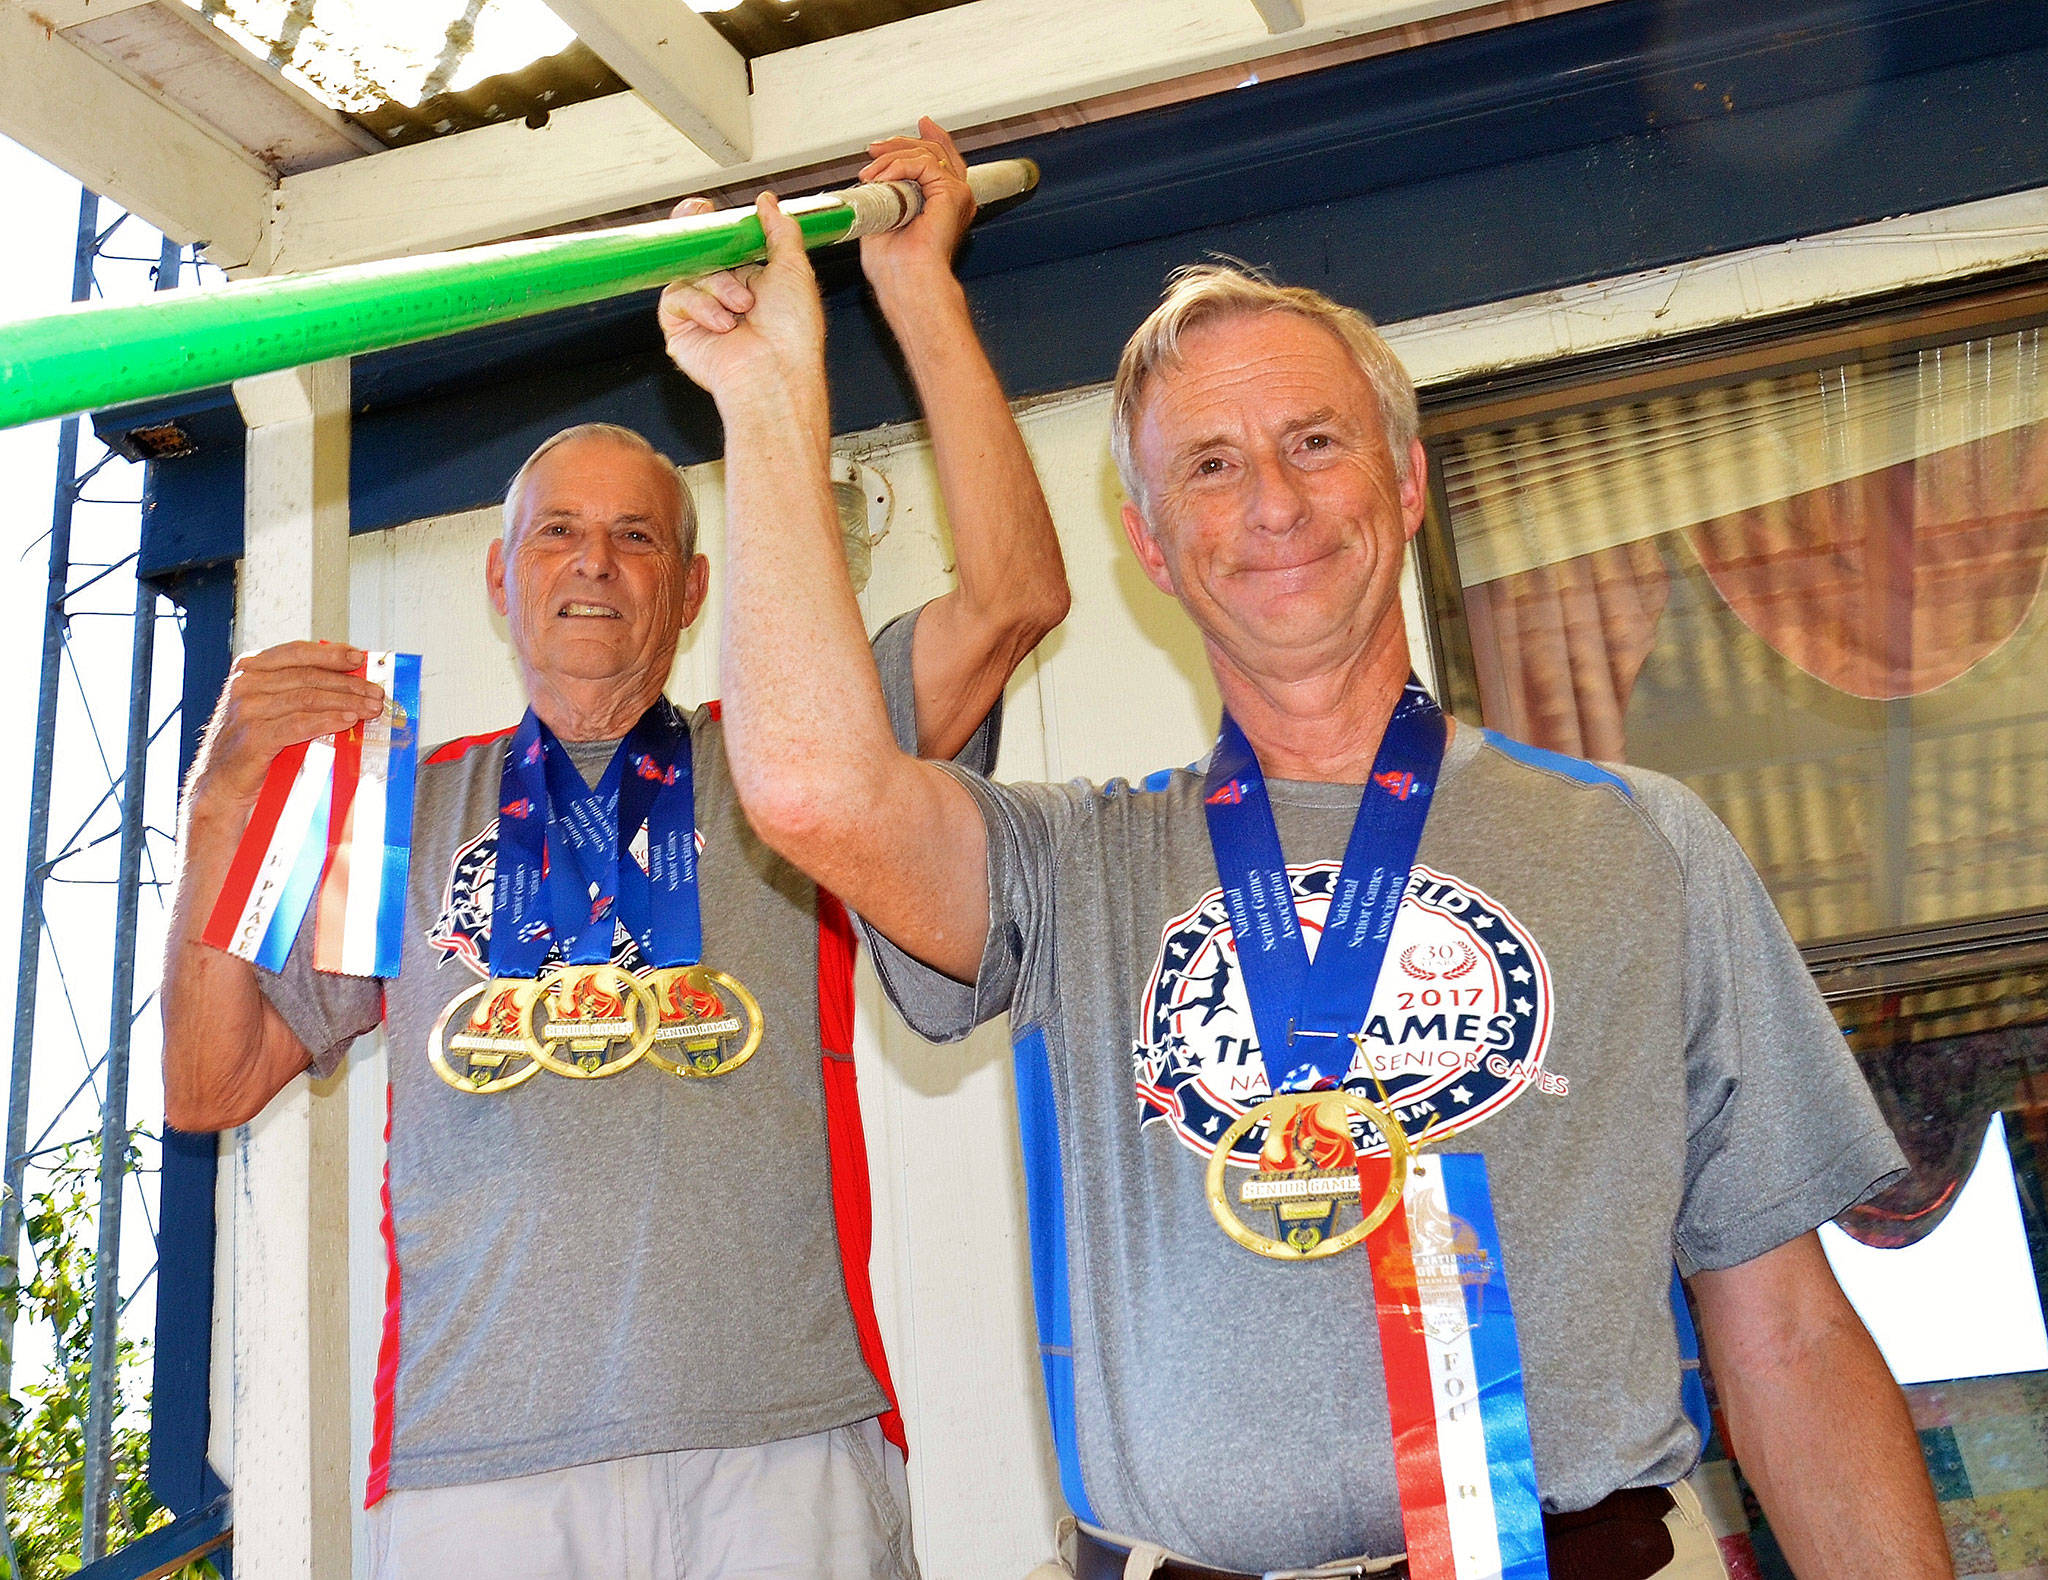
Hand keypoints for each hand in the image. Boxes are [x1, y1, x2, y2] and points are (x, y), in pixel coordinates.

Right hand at [191, 641, 384, 807]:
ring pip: (308, 698)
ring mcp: (247, 710)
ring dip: (346, 702)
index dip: (331, 654)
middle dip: (349, 684)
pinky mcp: (254, 737)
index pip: (297, 652)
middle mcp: (246, 684)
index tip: (359, 658)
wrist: (222, 782)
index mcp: (250, 668)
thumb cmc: (253, 742)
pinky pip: (299, 725)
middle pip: (309, 677)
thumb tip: (347, 677)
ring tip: (371, 709)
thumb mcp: (271, 706)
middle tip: (376, 693)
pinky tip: (348, 721)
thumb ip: (297, 687)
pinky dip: (328, 721)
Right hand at [659, 192, 825, 412]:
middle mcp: (725, 295)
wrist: (775, 373)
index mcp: (751, 280)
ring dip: (719, 285)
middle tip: (698, 218)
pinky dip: (701, 306)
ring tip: (742, 307)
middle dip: (699, 238)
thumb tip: (769, 203)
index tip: (706, 208)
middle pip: (698, 253)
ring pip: (690, 272)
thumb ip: (780, 230)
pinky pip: (676, 297)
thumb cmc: (792, 334)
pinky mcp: (680, 328)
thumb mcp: (794, 268)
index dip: (712, 225)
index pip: (722, 245)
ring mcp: (701, 312)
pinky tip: (723, 324)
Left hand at [857, 116, 974, 296]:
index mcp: (940, 205)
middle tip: (874, 149)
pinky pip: (925, 162)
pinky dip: (900, 165)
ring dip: (891, 158)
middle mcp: (952, 198)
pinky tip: (884, 177)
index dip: (925, 140)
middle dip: (900, 144)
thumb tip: (871, 177)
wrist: (905, 278)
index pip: (938, 162)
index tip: (903, 133)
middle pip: (934, 150)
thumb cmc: (894, 265)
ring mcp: (956, 194)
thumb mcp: (883, 218)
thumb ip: (885, 194)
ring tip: (871, 175)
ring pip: (927, 153)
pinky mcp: (953, 193)